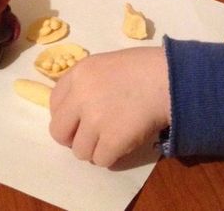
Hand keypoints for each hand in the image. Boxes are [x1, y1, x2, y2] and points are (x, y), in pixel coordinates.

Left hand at [49, 47, 169, 166]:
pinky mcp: (112, 140)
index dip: (66, 115)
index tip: (78, 119)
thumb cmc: (143, 67)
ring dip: (95, 148)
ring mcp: (95, 119)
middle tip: (92, 135)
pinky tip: (124, 142)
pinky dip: (112, 156)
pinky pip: (101, 160)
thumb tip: (76, 111)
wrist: (169, 78)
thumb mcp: (106, 64)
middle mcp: (81, 96)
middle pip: (59, 132)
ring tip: (114, 136)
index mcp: (79, 72)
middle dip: (74, 137)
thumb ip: (87, 83)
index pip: (54, 102)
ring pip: (80, 151)